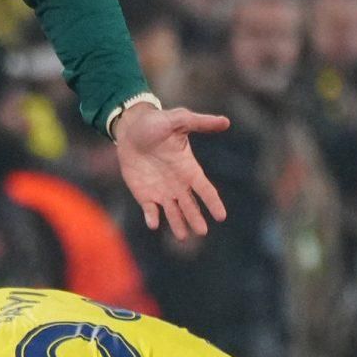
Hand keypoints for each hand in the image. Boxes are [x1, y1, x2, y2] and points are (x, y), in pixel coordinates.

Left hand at [114, 102, 230, 239]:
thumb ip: (200, 123)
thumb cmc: (156, 123)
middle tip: (202, 232)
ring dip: (177, 224)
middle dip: (195, 218)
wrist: (130, 130)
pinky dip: (152, 217)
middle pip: (190, 205)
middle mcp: (178, 184)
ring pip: (173, 212)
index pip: (205, 189)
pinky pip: (150, 209)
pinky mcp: (144, 194)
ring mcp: (161, 191)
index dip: (213, 202)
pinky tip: (153, 224)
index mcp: (189, 168)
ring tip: (183, 237)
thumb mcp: (178, 120)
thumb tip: (226, 121)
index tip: (221, 217)